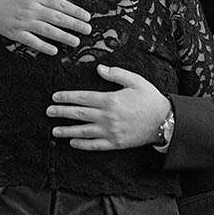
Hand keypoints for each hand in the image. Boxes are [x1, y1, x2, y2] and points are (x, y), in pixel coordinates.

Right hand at [0, 0, 91, 54]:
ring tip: (76, 41)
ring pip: (48, 31)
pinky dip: (43, 46)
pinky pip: (31, 41)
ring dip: (64, 37)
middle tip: (88, 30)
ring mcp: (23, 22)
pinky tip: (54, 50)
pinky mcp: (15, 32)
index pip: (60, 4)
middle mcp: (31, 8)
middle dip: (75, 25)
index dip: (75, 11)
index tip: (87, 17)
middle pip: (57, 18)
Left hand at [46, 64, 170, 149]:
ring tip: (54, 130)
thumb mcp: (135, 80)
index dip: (67, 97)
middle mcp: (107, 117)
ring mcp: (110, 132)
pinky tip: (73, 143)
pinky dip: (82, 145)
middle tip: (48, 112)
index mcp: (110, 99)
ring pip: (83, 131)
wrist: (165, 121)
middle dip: (61, 113)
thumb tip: (98, 68)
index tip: (55, 97)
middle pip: (79, 114)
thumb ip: (116, 74)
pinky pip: (95, 145)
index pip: (83, 98)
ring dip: (67, 131)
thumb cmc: (150, 99)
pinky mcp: (115, 143)